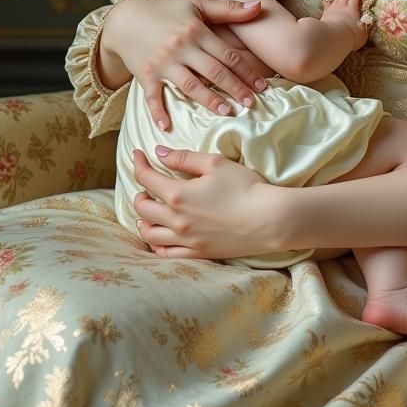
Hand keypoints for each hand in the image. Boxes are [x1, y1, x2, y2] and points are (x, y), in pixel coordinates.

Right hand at [102, 0, 269, 129]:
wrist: (125, 19)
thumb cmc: (166, 11)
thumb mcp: (197, 4)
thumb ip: (229, 8)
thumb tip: (259, 6)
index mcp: (196, 31)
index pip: (227, 54)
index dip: (246, 70)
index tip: (261, 86)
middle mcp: (181, 47)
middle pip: (213, 71)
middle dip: (234, 88)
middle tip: (251, 104)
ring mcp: (163, 62)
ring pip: (190, 85)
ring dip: (208, 100)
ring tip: (226, 112)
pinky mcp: (146, 74)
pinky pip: (152, 96)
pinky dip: (158, 111)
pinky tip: (167, 126)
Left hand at [132, 148, 285, 258]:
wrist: (268, 219)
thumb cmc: (245, 187)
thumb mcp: (215, 163)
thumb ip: (184, 157)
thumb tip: (158, 152)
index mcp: (178, 194)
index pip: (146, 178)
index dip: (138, 164)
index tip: (137, 155)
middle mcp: (176, 220)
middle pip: (142, 208)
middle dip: (140, 192)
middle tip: (146, 184)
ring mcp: (185, 240)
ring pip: (149, 234)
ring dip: (143, 220)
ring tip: (148, 210)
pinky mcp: (197, 253)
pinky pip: (166, 254)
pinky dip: (156, 245)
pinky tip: (159, 236)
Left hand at [320, 0, 369, 50]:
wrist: (333, 36)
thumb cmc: (350, 34)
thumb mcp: (362, 31)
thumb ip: (364, 25)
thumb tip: (367, 21)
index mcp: (352, 9)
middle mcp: (342, 7)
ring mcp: (332, 11)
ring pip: (335, 0)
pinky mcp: (324, 16)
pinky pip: (326, 7)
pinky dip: (327, 3)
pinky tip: (326, 1)